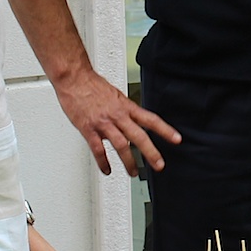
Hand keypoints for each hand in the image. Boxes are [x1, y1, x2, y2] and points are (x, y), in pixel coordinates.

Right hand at [53, 68, 180, 176]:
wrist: (74, 78)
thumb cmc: (91, 84)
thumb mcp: (115, 95)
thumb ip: (122, 110)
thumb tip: (127, 121)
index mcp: (125, 107)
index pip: (150, 119)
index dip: (165, 130)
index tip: (176, 139)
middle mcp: (117, 116)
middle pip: (139, 136)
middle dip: (151, 152)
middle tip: (159, 165)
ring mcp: (103, 123)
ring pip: (121, 145)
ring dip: (129, 161)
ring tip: (133, 172)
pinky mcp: (89, 129)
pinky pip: (98, 149)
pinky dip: (103, 162)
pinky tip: (107, 169)